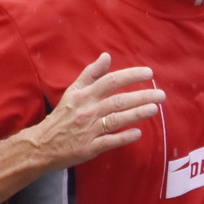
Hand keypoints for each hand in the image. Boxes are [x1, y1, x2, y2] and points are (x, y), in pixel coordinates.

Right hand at [20, 53, 164, 169]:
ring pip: (116, 119)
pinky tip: (138, 133)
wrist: (42, 144)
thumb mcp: (73, 91)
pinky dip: (124, 137)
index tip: (149, 73)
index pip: (110, 81)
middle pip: (118, 100)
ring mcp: (89, 129)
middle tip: (161, 95)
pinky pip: (110, 141)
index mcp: (84, 95)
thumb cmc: (62, 116)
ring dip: (137, 114)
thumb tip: (107, 56)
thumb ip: (91, 74)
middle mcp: (88, 110)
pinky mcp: (90, 147)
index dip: (130, 76)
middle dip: (141, 96)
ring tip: (154, 109)